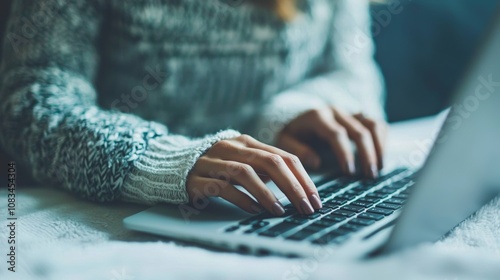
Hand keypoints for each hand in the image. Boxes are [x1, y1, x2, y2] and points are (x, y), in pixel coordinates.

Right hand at [186, 135, 321, 215]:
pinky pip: (222, 187)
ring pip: (246, 173)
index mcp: (247, 142)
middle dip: (292, 186)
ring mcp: (213, 162)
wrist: (174, 164)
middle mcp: (231, 147)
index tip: (314, 198)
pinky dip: (241, 199)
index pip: (283, 156)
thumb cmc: (217, 165)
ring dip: (267, 193)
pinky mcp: (198, 178)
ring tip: (280, 210)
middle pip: (269, 162)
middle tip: (305, 207)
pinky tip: (253, 210)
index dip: (302, 177)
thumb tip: (298, 187)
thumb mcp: (243, 160)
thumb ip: (265, 168)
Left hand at [277, 107, 386, 177]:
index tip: (349, 172)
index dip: (345, 153)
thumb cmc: (292, 132)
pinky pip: (376, 124)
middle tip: (370, 175)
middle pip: (359, 130)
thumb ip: (298, 150)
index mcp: (317, 116)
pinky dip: (382, 139)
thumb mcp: (285, 141)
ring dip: (379, 147)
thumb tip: (316, 162)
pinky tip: (381, 156)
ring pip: (372, 124)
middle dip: (367, 154)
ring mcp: (349, 112)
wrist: (296, 114)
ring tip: (379, 168)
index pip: (336, 134)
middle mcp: (336, 111)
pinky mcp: (358, 116)